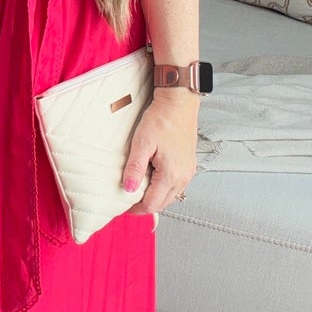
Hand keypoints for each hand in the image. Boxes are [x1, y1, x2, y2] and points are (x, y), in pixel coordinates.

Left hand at [121, 91, 198, 214]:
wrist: (179, 103)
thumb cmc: (162, 119)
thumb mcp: (142, 143)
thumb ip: (135, 168)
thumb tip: (128, 189)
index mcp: (172, 174)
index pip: (152, 204)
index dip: (135, 209)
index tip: (122, 206)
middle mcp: (183, 177)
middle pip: (162, 204)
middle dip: (144, 205)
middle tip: (127, 200)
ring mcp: (188, 172)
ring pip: (170, 196)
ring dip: (154, 197)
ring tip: (138, 188)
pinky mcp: (189, 165)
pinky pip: (176, 185)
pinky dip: (163, 187)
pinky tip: (152, 178)